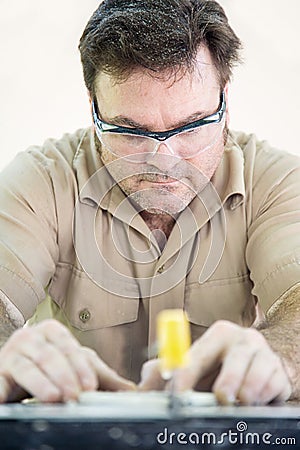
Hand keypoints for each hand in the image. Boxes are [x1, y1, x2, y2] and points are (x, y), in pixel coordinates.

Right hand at [0, 319, 135, 402]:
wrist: (16, 369)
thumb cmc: (49, 365)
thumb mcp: (76, 366)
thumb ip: (102, 377)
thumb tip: (131, 392)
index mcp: (52, 331)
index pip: (69, 346)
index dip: (80, 367)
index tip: (90, 385)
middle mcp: (31, 338)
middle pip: (49, 355)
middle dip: (64, 376)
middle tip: (74, 395)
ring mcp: (12, 354)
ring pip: (27, 367)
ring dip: (40, 383)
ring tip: (53, 397)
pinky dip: (2, 392)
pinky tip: (7, 400)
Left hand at [139, 320, 291, 404]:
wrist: (257, 365)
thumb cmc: (220, 365)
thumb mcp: (194, 365)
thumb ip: (164, 373)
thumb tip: (141, 388)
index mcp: (219, 334)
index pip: (199, 354)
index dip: (185, 376)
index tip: (177, 394)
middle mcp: (244, 340)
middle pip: (236, 360)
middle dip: (227, 382)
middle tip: (220, 399)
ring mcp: (265, 355)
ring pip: (258, 377)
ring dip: (246, 395)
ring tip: (238, 403)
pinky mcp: (280, 373)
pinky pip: (275, 389)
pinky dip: (264, 400)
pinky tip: (254, 401)